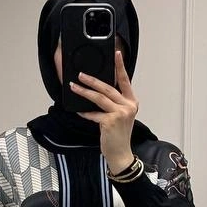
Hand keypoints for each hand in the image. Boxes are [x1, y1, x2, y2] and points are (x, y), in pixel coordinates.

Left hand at [70, 48, 137, 173]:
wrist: (120, 153)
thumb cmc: (118, 135)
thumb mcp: (120, 116)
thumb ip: (113, 103)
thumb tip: (97, 91)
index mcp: (131, 102)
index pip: (125, 80)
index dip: (120, 66)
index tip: (116, 54)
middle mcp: (128, 106)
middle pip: (108, 88)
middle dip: (92, 79)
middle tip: (80, 74)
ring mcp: (120, 113)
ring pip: (99, 97)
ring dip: (84, 91)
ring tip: (74, 87)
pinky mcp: (110, 121)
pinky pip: (94, 113)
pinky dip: (85, 113)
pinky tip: (79, 111)